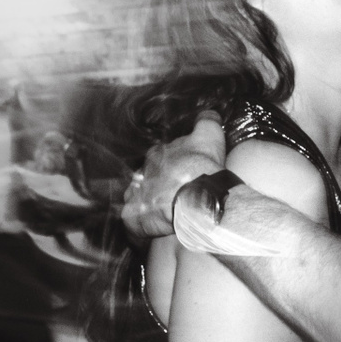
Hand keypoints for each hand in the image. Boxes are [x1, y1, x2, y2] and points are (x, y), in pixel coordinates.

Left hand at [120, 111, 224, 238]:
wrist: (196, 198)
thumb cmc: (202, 167)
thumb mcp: (209, 136)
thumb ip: (207, 122)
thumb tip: (209, 114)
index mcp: (157, 154)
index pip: (160, 157)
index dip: (172, 165)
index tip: (183, 173)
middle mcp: (142, 172)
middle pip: (147, 177)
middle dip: (158, 184)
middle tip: (175, 194)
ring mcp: (135, 194)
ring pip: (137, 197)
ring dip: (147, 203)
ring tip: (162, 212)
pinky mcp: (131, 216)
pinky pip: (131, 220)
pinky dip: (138, 223)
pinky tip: (150, 227)